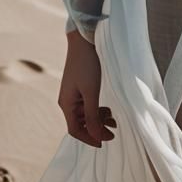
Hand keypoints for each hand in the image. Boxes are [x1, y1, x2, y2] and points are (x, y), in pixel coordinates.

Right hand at [59, 30, 117, 146]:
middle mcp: (68, 101)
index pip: (75, 130)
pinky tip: (108, 108)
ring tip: (114, 120)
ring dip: (99, 119)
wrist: (85, 39)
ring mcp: (73, 93)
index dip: (90, 138)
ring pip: (85, 114)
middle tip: (114, 130)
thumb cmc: (87, 65)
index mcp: (66, 104)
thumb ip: (92, 116)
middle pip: (80, 123)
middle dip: (97, 129)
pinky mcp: (80, 86)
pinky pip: (88, 104)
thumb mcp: (91, 93)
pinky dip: (98, 109)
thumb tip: (96, 136)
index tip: (106, 142)